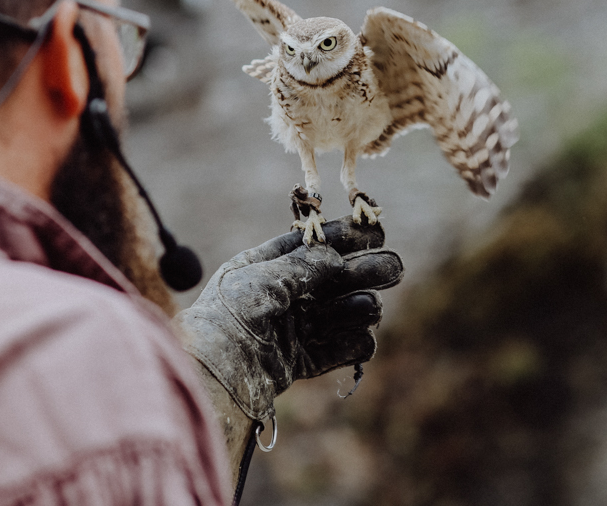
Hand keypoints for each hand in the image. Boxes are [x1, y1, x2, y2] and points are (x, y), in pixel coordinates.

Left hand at [175, 217, 402, 421]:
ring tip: (372, 307)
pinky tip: (363, 338)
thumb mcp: (262, 278)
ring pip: (337, 313)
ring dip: (359, 307)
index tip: (374, 231)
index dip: (343, 238)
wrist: (213, 375)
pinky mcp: (297, 362)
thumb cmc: (228, 316)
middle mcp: (279, 297)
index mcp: (262, 268)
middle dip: (362, 272)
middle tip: (393, 267)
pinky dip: (352, 343)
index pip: (309, 247)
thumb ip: (303, 265)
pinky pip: (335, 349)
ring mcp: (289, 330)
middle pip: (330, 280)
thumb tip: (336, 256)